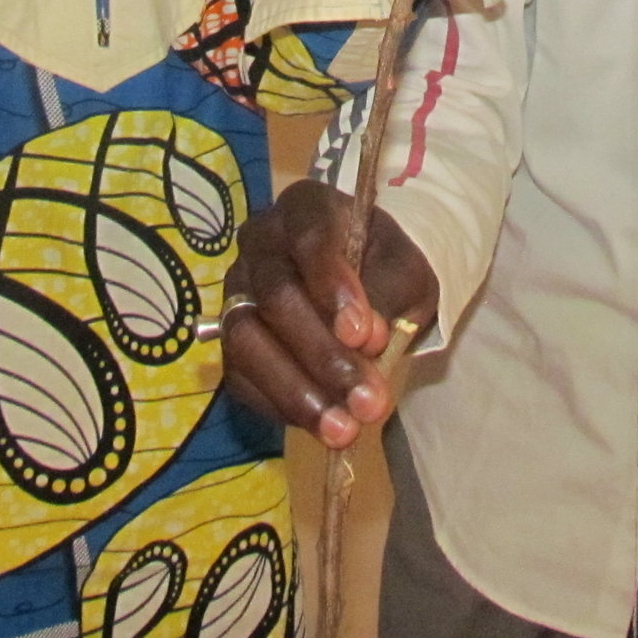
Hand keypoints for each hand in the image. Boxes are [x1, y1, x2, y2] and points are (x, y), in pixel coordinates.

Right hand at [221, 180, 439, 448]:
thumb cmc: (387, 268)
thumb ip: (390, 296)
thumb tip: (368, 341)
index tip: (365, 335)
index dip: (333, 287)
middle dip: (323, 354)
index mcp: (307, 208)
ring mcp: (238, 290)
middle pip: (276, 296)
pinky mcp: (230, 337)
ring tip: (342, 429)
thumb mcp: (407, 272)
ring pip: (246, 339)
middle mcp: (261, 242)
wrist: (371, 286)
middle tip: (368, 400)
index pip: (311, 238)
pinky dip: (279, 406)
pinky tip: (320, 425)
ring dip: (297, 390)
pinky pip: (239, 375)